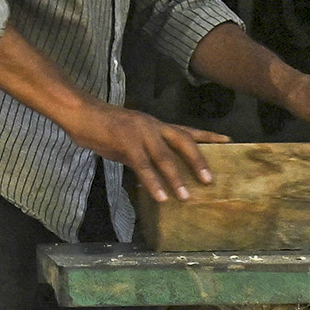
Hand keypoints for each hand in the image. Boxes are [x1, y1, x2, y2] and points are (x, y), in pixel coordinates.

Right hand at [70, 103, 228, 202]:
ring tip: (186, 196)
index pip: (187, 131)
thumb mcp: (131, 139)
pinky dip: (153, 182)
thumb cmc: (105, 128)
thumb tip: (158, 173)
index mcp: (156, 125)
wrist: (81, 113)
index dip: (208, 136)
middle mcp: (153, 126)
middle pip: (183, 141)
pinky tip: (161, 196)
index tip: (228, 141)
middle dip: (198, 161)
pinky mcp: (125, 142)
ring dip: (176, 177)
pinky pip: (142, 165)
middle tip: (210, 181)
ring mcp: (140, 133)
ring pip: (164, 156)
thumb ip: (146, 153)